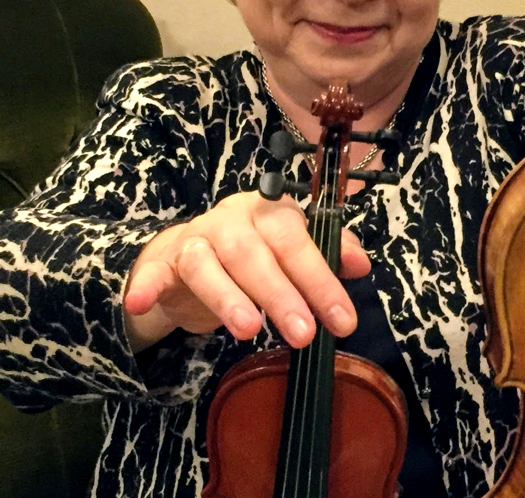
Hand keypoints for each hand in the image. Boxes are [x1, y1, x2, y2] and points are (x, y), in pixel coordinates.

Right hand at [123, 191, 370, 352]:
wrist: (189, 255)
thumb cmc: (253, 255)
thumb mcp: (291, 252)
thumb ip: (328, 253)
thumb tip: (362, 265)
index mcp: (269, 211)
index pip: (297, 241)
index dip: (321, 280)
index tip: (343, 321)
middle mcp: (231, 219)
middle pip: (254, 253)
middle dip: (282, 295)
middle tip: (304, 334)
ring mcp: (194, 238)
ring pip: (208, 263)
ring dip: (228, 296)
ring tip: (249, 330)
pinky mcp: (162, 263)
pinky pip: (153, 272)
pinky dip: (146, 286)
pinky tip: (141, 303)